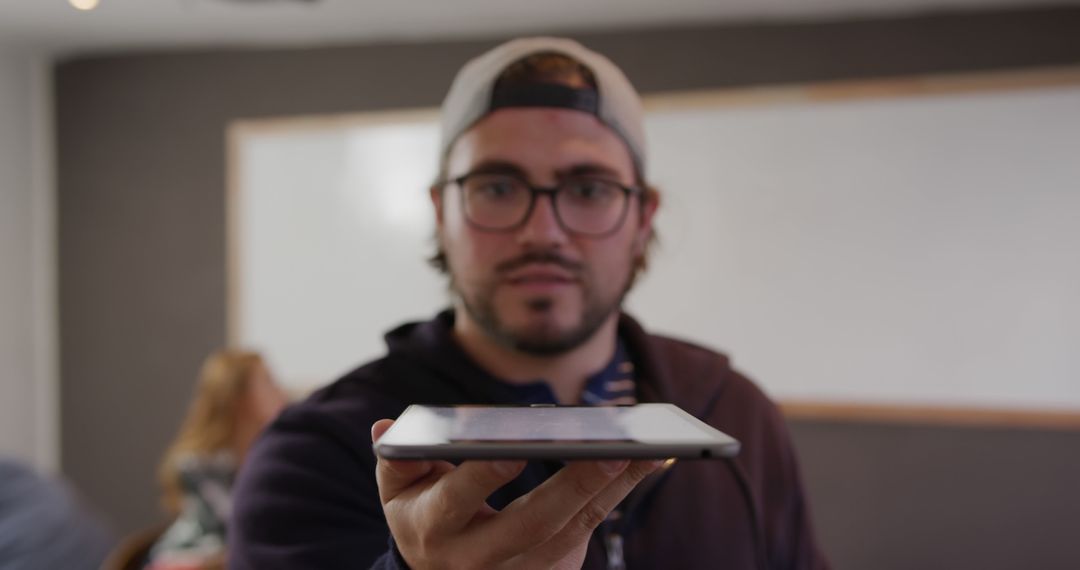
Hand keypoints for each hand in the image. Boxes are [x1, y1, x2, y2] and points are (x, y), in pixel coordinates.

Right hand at [372, 419, 660, 569]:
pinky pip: (589, 531)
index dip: (481, 476)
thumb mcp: (399, 490)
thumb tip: (388, 427)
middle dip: (572, 486)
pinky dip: (617, 496)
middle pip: (531, 524)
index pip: (456, 500)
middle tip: (610, 447)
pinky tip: (647, 463)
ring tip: (646, 449)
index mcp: (433, 527)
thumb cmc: (423, 514)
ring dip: (610, 490)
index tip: (509, 447)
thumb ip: (398, 456)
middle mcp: (477, 558)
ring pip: (571, 531)